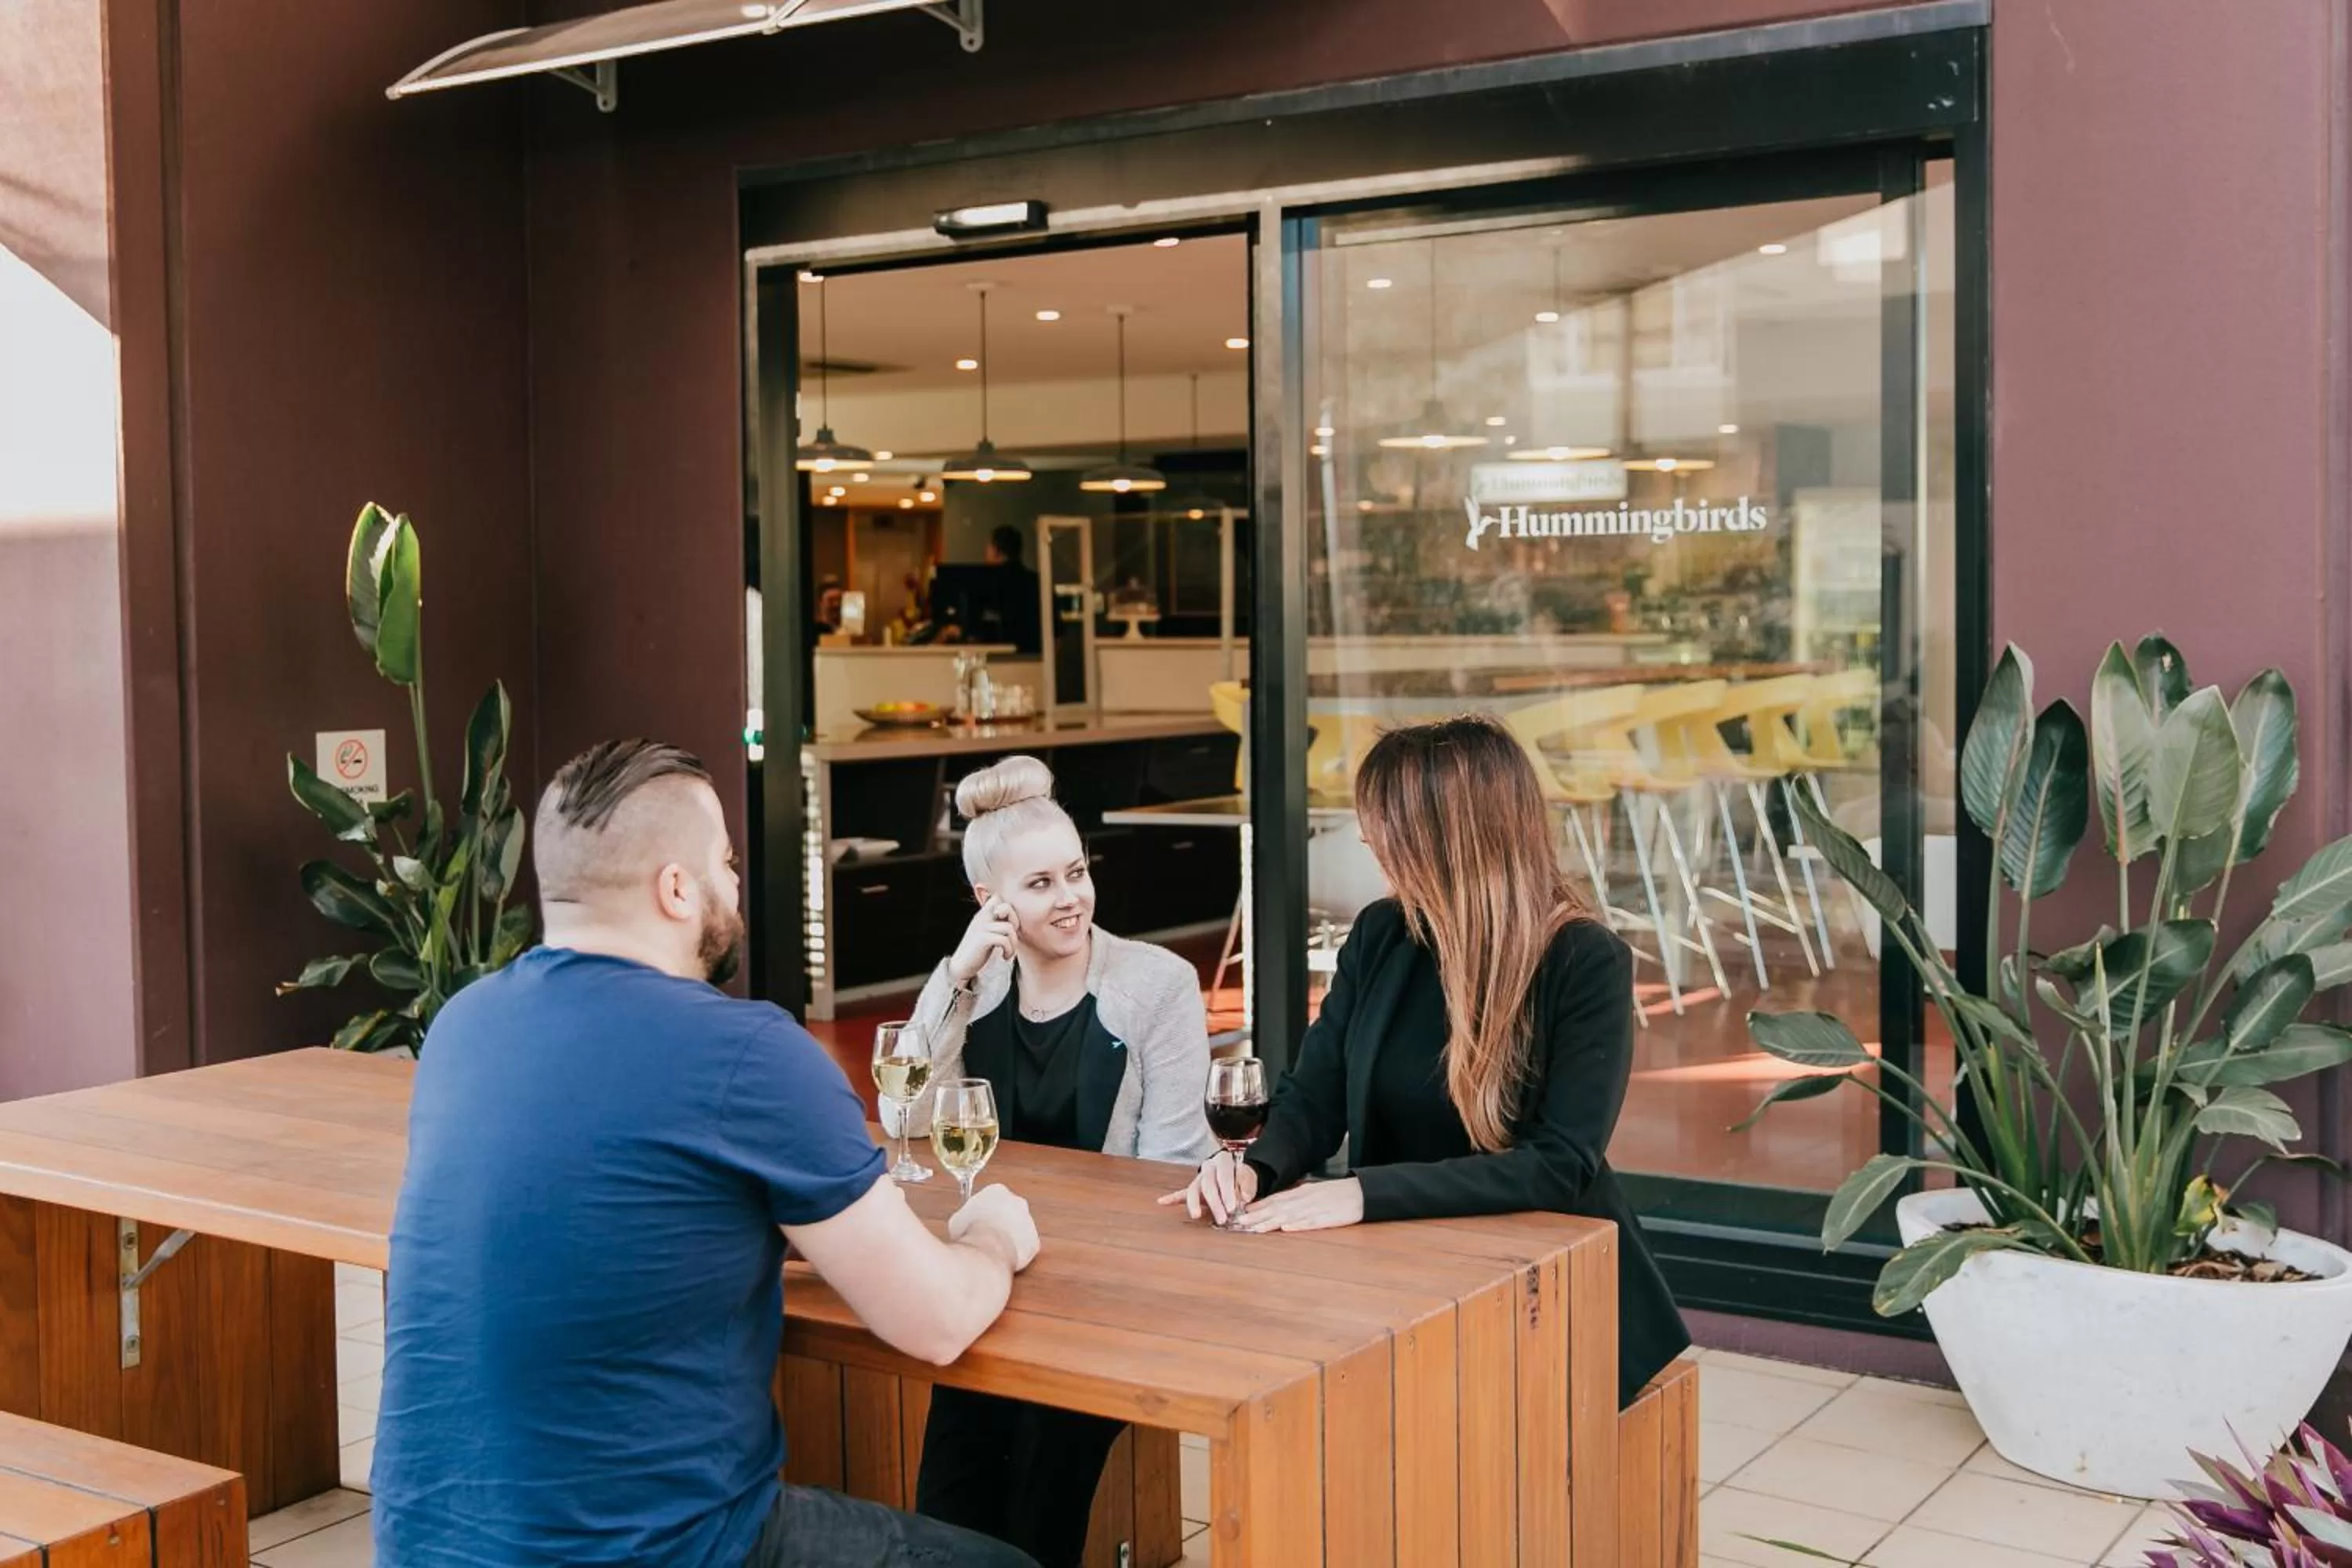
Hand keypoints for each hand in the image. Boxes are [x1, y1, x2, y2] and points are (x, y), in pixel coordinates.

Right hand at [948, 898, 1017, 985]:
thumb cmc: (977, 950)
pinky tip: (1005, 956)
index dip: (1008, 908)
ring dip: (1013, 943)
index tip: (1008, 924)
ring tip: (1008, 952)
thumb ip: (996, 923)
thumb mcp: (986, 932)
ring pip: (1009, 928)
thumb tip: (1013, 922)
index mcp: (982, 914)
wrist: (961, 966)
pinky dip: (1009, 950)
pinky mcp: (982, 939)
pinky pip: (1004, 940)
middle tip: (1011, 938)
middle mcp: (981, 917)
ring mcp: (981, 927)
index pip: (997, 897)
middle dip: (1015, 923)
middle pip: (1007, 907)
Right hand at [948, 1183, 1038, 1271]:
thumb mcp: (958, 1220)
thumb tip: (963, 1226)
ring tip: (993, 1250)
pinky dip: (1015, 1254)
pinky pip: (1024, 1249)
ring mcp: (1029, 1221)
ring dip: (1008, 1239)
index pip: (993, 1199)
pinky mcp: (1034, 1242)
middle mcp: (1018, 1202)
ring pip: (1019, 1231)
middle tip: (987, 1236)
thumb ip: (966, 1217)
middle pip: (1009, 1212)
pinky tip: (1002, 1259)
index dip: (984, 1214)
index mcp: (997, 1191)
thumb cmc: (970, 1233)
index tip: (979, 1223)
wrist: (986, 1250)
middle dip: (1000, 1223)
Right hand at [1157, 1150, 1259, 1224]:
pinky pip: (1182, 1193)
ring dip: (1194, 1204)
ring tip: (1196, 1215)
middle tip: (1222, 1219)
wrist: (1236, 1173)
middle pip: (1208, 1185)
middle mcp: (1208, 1167)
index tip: (1233, 1207)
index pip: (1224, 1176)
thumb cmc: (1243, 1176)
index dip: (1228, 1192)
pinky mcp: (1193, 1188)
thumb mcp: (1251, 1175)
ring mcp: (1199, 1178)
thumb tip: (1245, 1197)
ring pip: (1193, 1189)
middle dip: (1215, 1203)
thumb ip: (1248, 1183)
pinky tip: (1162, 1202)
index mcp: (1223, 1160)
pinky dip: (1172, 1198)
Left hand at [1231, 1177, 1362, 1233]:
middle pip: (1277, 1208)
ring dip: (1271, 1222)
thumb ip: (1296, 1198)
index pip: (1274, 1199)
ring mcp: (1316, 1208)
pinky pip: (1311, 1222)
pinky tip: (1286, 1228)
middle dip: (1257, 1216)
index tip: (1240, 1213)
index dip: (1257, 1206)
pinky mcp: (1328, 1218)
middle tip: (1239, 1224)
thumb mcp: (1313, 1191)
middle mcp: (1304, 1199)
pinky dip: (1298, 1225)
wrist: (1360, 1192)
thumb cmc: (1337, 1193)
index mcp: (1301, 1192)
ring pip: (1289, 1216)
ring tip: (1255, 1229)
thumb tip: (1277, 1205)